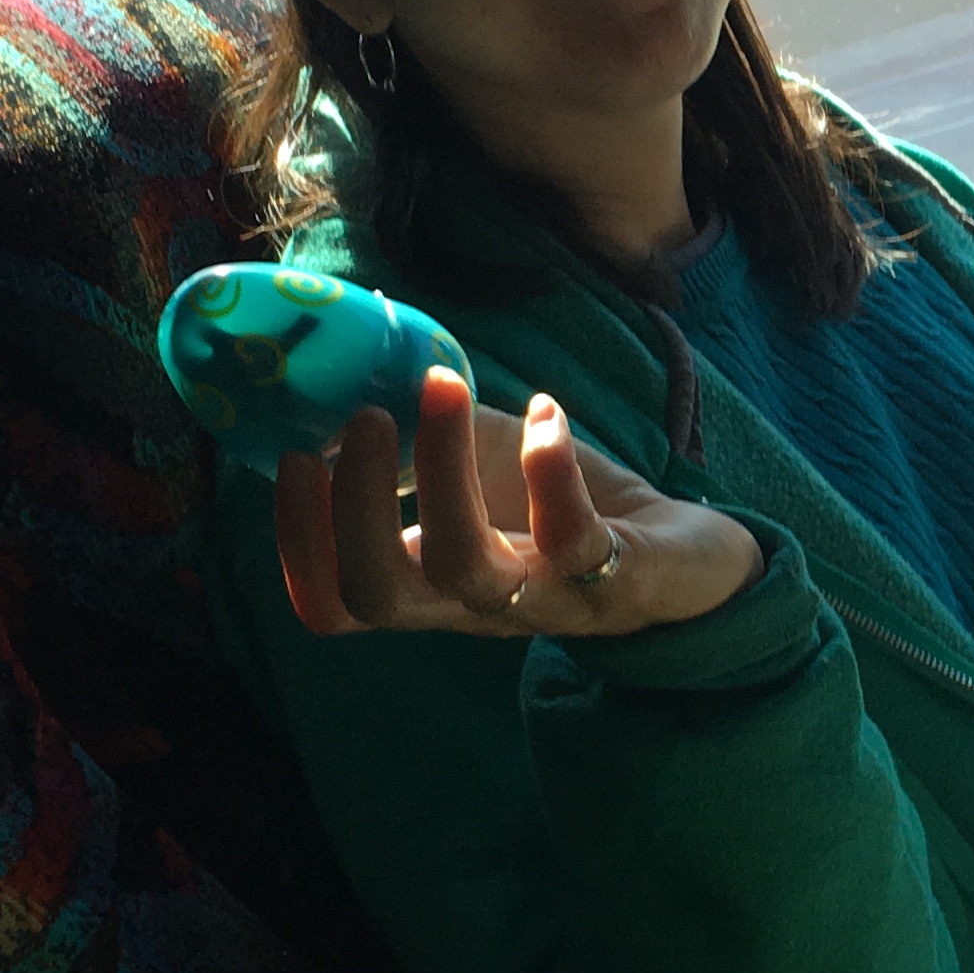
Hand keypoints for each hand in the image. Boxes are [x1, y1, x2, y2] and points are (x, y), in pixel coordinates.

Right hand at [275, 365, 765, 638]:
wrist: (681, 556)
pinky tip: (543, 411)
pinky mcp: (614, 578)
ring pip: (468, 569)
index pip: (336, 604)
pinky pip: (575, 541)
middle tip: (362, 418)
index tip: (292, 457)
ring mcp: (544, 599)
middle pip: (383, 594)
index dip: (300, 544)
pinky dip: (551, 469)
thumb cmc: (557, 507)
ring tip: (441, 384)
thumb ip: (416, 437)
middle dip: (354, 506)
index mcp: (430, 585)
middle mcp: (474, 606)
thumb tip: (343, 366)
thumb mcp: (478, 467)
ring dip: (443, 467)